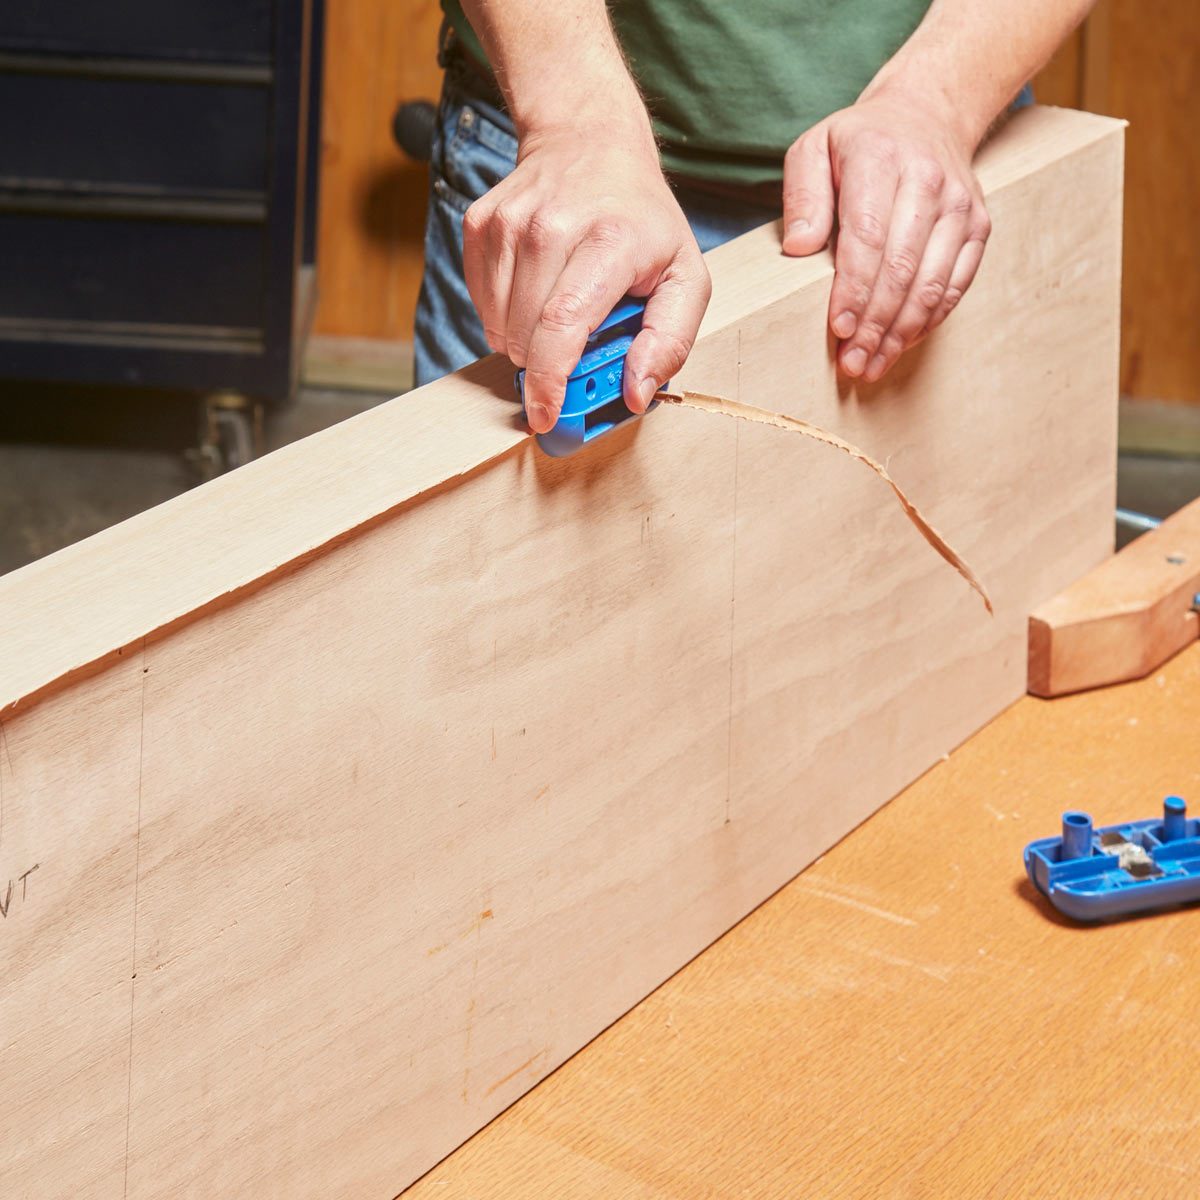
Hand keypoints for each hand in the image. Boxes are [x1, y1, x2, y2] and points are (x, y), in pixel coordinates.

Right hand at [462, 125, 709, 432]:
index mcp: (608, 242)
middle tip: (572, 358)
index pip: (562, 326)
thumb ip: (671, 339)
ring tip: (559, 315)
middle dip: (546, 366)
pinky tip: (534, 294)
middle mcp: (551, 228)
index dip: (549, 382)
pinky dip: (506, 315)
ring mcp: (509, 223)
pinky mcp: (480, 225)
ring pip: (499, 325)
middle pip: (526, 336)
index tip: (547, 416)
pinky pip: (482, 303)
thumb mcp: (685, 275)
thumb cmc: (641, 219)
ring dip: (526, 342)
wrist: (589, 142)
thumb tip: (636, 392)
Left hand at [781, 90, 990, 382]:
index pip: (868, 237)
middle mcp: (928, 182)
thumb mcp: (814, 149)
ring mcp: (959, 206)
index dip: (854, 290)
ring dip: (902, 332)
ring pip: (932, 283)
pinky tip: (902, 343)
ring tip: (873, 365)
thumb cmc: (859, 142)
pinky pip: (956, 283)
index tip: (839, 329)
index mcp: (881, 160)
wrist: (927, 113)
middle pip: (902, 268)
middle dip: (875, 324)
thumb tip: (798, 248)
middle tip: (852, 363)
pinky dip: (930, 319)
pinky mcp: (978, 226)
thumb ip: (801, 196)